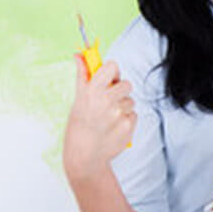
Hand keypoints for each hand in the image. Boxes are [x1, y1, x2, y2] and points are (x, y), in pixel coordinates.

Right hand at [62, 57, 135, 183]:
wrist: (84, 156)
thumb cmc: (79, 126)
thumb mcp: (78, 99)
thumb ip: (83, 75)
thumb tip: (78, 55)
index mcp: (92, 91)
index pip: (113, 66)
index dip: (111, 73)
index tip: (107, 80)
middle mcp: (107, 101)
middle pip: (126, 84)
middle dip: (119, 92)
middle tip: (108, 103)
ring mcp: (119, 114)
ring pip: (131, 101)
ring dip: (122, 107)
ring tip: (108, 119)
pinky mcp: (128, 126)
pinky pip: (134, 115)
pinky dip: (126, 120)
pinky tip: (114, 128)